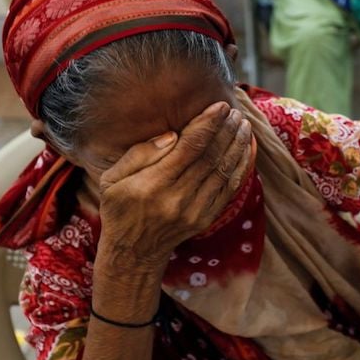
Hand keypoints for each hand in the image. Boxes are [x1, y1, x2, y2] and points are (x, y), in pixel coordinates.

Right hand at [96, 102, 252, 276]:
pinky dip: (241, 166)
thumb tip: (172, 135)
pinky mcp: (206, 218)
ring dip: (237, 145)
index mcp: (153, 185)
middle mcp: (178, 198)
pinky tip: (246, 148)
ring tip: (243, 124)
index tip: (219, 106)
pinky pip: (230, 188)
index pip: (189, 148)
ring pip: (223, 171)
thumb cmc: (120, 209)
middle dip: (226, 130)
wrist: (134, 252)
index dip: (207, 125)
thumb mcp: (112, 179)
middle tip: (235, 111)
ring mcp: (195, 211)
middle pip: (210, 157)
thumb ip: (139, 154)